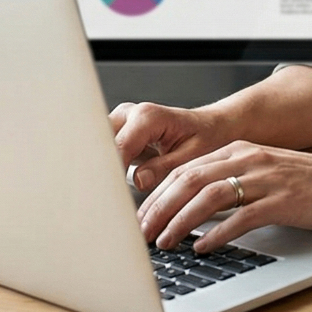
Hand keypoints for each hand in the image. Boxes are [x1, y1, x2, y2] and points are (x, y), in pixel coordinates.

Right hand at [108, 101, 237, 192]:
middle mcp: (131, 114)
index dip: (110, 172)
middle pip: (100, 141)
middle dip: (99, 169)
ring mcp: (123, 121)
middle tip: (104, 197)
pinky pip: (105, 148)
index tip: (108, 195)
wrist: (213, 127)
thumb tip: (139, 180)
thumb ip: (163, 168)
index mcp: (148, 117)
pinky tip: (111, 186)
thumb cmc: (207, 138)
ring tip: (105, 194)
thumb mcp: (192, 157)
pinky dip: (106, 167)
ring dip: (101, 168)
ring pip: (98, 144)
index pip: (118, 147)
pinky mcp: (121, 132)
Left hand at [136, 140, 311, 251]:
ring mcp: (266, 179)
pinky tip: (203, 247)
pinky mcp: (283, 200)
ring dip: (180, 221)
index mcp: (240, 149)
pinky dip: (218, 233)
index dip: (157, 194)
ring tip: (164, 243)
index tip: (139, 217)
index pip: (185, 169)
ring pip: (209, 196)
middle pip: (189, 180)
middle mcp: (249, 159)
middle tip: (140, 234)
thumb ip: (232, 184)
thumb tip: (193, 211)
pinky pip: (242, 216)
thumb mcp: (265, 174)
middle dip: (158, 208)